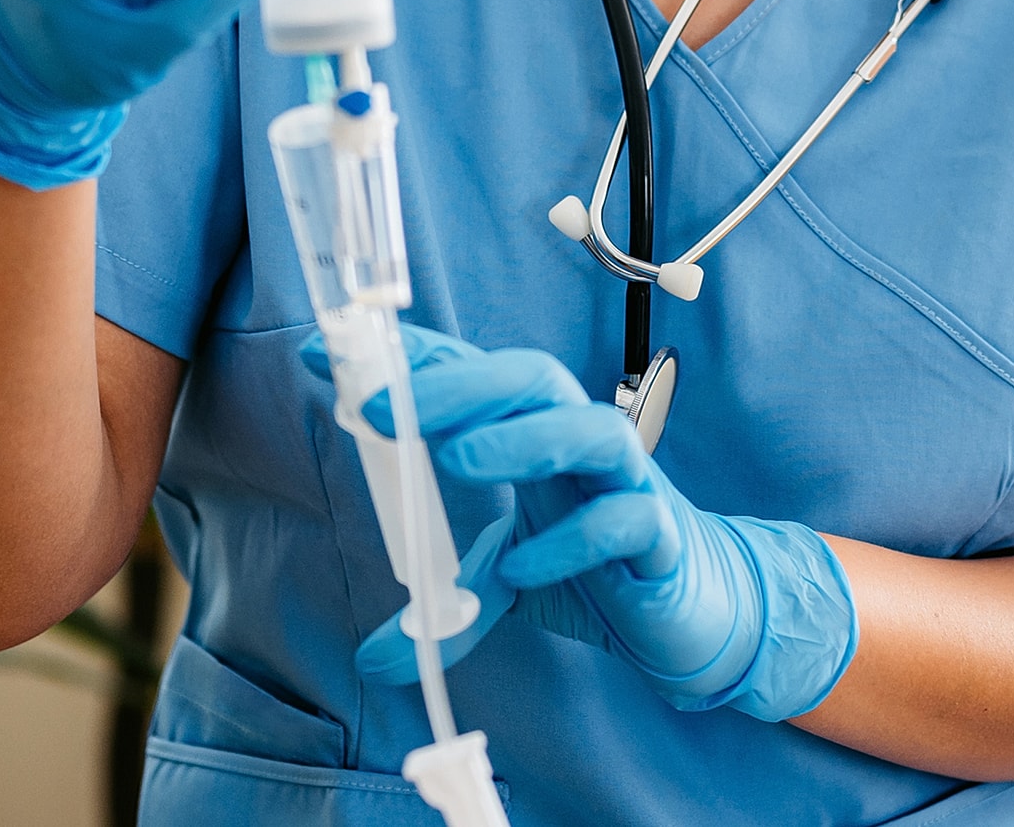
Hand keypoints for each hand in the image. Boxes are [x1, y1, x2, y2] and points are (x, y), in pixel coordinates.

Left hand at [299, 326, 859, 721]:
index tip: (321, 352)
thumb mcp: (504, 580)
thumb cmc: (595, 564)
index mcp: (535, 433)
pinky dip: (573, 540)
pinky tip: (525, 566)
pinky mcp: (662, 536)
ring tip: (457, 456)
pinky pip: (625, 521)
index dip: (404, 360)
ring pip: (590, 430)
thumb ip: (444, 610)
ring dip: (523, 437)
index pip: (471, 377)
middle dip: (457, 384)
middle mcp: (580, 442)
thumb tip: (373, 660)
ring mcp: (628, 483)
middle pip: (531, 380)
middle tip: (380, 403)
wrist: (692, 608)